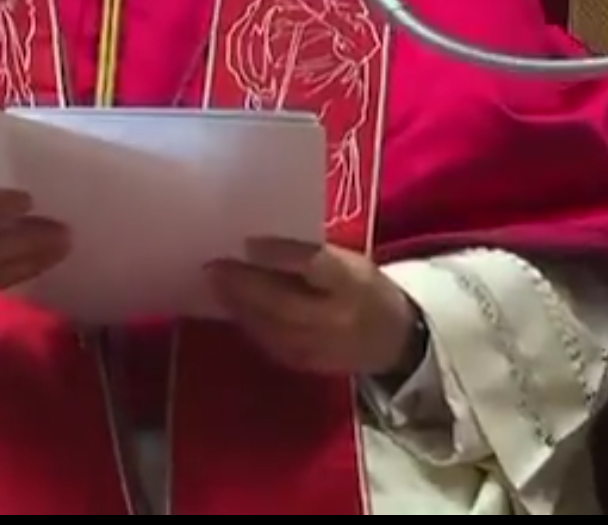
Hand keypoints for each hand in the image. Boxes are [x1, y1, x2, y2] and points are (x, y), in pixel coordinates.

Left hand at [206, 238, 417, 377]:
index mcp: (354, 282)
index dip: (279, 255)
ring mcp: (321, 347)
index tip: (247, 242)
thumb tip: (257, 245)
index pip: (314, 266)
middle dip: (243, 285)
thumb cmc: (365, 288)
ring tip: (214, 283)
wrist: (394, 340)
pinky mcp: (306, 365)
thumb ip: (311, 255)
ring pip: (270, 326)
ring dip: (238, 305)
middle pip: (283, 302)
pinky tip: (232, 307)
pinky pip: (270, 343)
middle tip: (213, 266)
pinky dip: (248, 323)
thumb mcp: (351, 262)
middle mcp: (337, 318)